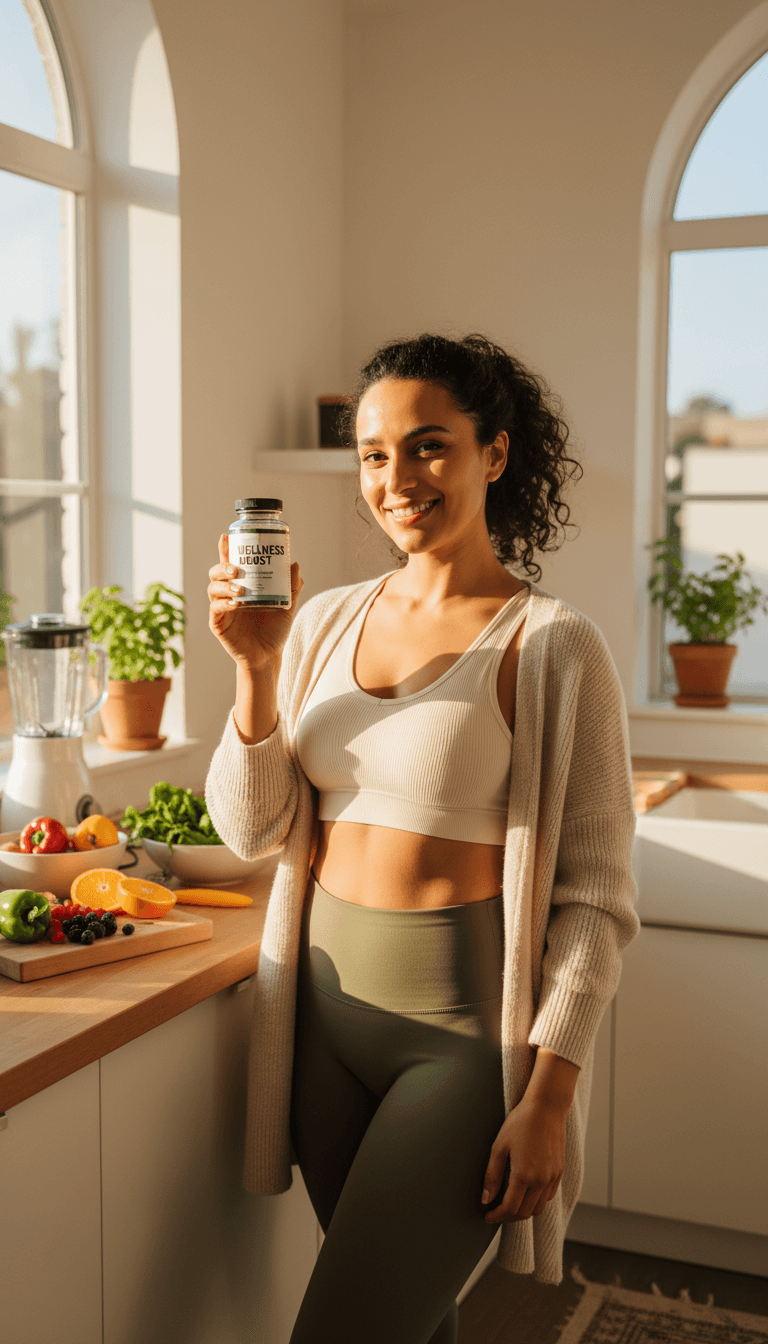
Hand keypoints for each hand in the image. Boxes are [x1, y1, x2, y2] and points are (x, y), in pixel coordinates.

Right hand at [208, 534, 303, 668]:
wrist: (269, 655)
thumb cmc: (275, 629)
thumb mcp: (287, 605)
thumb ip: (292, 586)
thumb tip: (295, 564)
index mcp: (242, 585)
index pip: (230, 563)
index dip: (226, 549)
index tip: (226, 537)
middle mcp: (228, 593)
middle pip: (216, 572)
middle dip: (222, 565)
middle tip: (236, 568)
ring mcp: (221, 608)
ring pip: (213, 588)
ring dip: (225, 585)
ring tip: (240, 590)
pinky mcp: (218, 623)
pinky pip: (215, 609)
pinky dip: (223, 604)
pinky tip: (235, 604)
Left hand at [481, 1094, 565, 1223]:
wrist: (546, 1107)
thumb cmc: (520, 1122)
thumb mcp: (499, 1146)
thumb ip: (492, 1175)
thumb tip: (485, 1198)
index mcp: (524, 1175)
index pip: (509, 1208)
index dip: (496, 1216)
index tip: (487, 1215)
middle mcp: (541, 1180)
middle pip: (524, 1213)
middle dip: (508, 1217)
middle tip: (496, 1212)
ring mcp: (553, 1177)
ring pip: (538, 1208)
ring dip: (523, 1211)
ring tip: (510, 1204)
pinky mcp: (559, 1172)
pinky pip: (548, 1196)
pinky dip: (536, 1201)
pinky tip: (526, 1192)